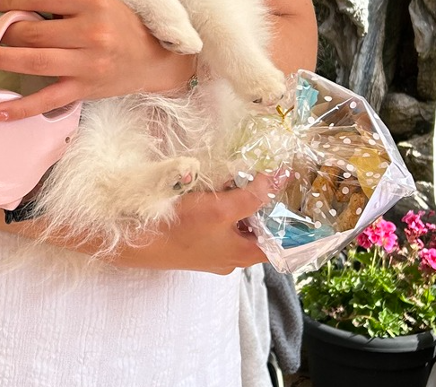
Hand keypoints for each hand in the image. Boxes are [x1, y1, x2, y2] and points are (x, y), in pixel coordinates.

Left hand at [0, 0, 195, 120]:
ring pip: (32, 61)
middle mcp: (91, 31)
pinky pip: (45, 101)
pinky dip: (17, 108)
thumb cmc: (122, 25)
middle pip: (33, 30)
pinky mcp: (84, 90)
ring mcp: (87, 63)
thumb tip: (17, 7)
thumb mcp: (99, 1)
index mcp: (94, 1)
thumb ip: (63, 2)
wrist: (155, 59)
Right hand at [93, 172, 285, 273]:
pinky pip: (218, 224)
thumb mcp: (222, 208)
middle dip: (260, 204)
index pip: (281, 242)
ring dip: (238, 203)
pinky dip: (220, 207)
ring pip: (237, 224)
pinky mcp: (197, 243)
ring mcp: (213, 251)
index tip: (300, 201)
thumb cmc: (180, 229)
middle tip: (261, 178)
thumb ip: (253, 195)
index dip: (293, 222)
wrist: (136, 242)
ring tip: (234, 180)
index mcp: (245, 254)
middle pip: (258, 229)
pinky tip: (212, 192)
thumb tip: (279, 178)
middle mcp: (232, 257)